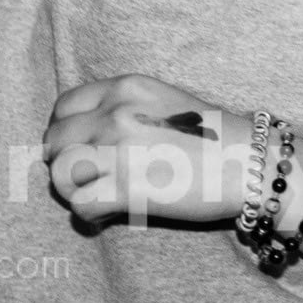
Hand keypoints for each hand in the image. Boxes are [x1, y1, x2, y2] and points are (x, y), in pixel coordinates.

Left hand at [43, 74, 243, 226]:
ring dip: (72, 190)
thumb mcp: (165, 102)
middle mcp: (115, 113)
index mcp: (126, 87)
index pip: (64, 106)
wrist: (248, 164)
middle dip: (64, 162)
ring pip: (59, 174)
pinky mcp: (125, 188)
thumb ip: (123, 109)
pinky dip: (89, 215)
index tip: (78, 148)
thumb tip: (86, 135)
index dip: (65, 131)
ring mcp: (118, 150)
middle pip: (54, 141)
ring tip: (96, 196)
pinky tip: (107, 214)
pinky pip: (80, 206)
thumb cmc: (213, 137)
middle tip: (86, 178)